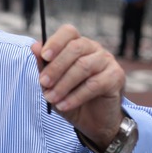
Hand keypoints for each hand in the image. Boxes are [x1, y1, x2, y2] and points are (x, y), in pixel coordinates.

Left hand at [31, 24, 125, 147]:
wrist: (93, 120)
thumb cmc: (70, 97)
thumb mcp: (51, 84)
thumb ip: (43, 65)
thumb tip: (34, 47)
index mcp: (77, 44)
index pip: (68, 32)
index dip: (55, 42)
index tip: (44, 56)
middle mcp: (94, 48)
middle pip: (75, 48)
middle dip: (56, 67)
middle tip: (43, 83)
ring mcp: (107, 61)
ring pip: (83, 66)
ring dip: (63, 84)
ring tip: (50, 98)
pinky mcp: (116, 77)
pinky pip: (94, 84)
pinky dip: (75, 96)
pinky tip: (63, 105)